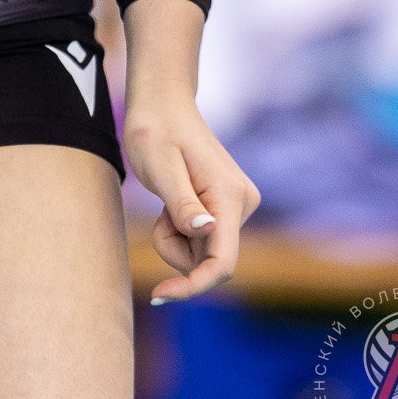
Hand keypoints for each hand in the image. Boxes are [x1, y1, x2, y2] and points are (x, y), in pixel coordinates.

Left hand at [120, 92, 259, 304]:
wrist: (162, 103)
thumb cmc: (155, 128)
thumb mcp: (159, 166)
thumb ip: (182, 203)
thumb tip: (206, 232)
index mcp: (230, 196)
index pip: (222, 263)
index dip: (194, 286)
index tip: (160, 294)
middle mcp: (242, 204)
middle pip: (207, 261)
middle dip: (175, 249)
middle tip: (158, 213)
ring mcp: (236, 207)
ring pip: (201, 253)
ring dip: (174, 239)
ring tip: (164, 202)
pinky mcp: (226, 208)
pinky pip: (199, 240)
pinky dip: (179, 231)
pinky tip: (173, 200)